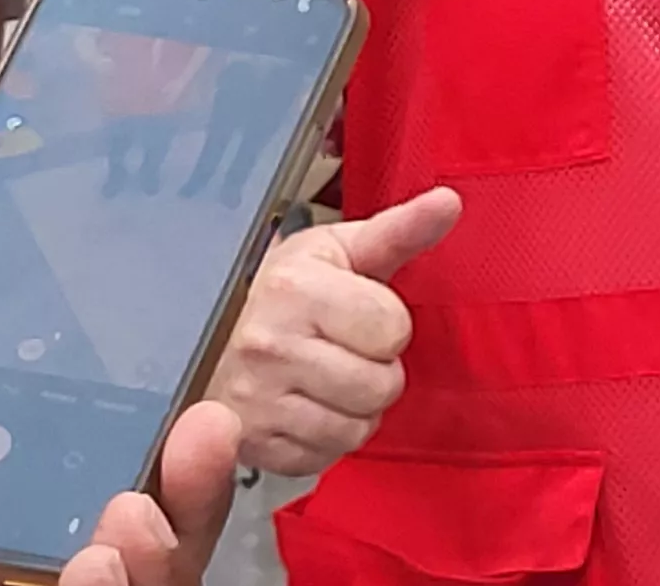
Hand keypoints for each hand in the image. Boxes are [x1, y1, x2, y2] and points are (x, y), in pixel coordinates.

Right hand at [208, 187, 459, 475]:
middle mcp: (267, 346)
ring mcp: (253, 401)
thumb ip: (400, 230)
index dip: (388, 325)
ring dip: (355, 409)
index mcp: (293, 289)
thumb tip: (449, 201)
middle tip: (344, 351)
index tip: (358, 316)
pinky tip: (307, 407)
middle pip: (380, 386)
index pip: (392, 330)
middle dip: (376, 370)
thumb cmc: (284, 292)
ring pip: (355, 428)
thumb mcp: (340, 250)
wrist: (210, 336)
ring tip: (326, 379)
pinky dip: (325, 439)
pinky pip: (323, 457)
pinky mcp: (250, 444)